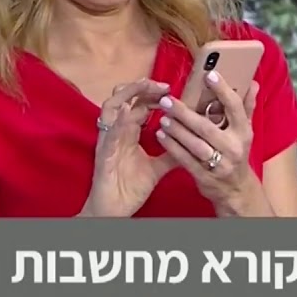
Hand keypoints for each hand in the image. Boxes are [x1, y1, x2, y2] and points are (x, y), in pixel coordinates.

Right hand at [80, 79, 174, 217]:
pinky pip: (108, 133)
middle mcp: (116, 131)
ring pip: (111, 106)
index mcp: (127, 133)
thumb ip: (171, 154)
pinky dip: (118, 121)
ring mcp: (108, 140)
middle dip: (141, 87)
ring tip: (145, 85)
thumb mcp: (157, 168)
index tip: (171, 90)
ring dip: (128, 94)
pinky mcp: (103, 153)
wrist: (114, 210)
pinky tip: (130, 112)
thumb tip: (192, 144)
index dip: (153, 94)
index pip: (138, 104)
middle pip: (124, 97)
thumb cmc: (129, 188)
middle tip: (162, 85)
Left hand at [155, 70, 263, 213]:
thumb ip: (246, 107)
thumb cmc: (237, 153)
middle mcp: (233, 147)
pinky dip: (172, 147)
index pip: (235, 108)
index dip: (223, 91)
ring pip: (194, 144)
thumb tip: (252, 83)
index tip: (209, 75)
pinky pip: (185, 160)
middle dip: (185, 113)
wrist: (236, 190)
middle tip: (168, 100)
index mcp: (243, 132)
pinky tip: (161, 135)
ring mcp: (219, 164)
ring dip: (176, 130)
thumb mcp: (245, 131)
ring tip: (163, 117)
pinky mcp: (205, 176)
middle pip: (207, 127)